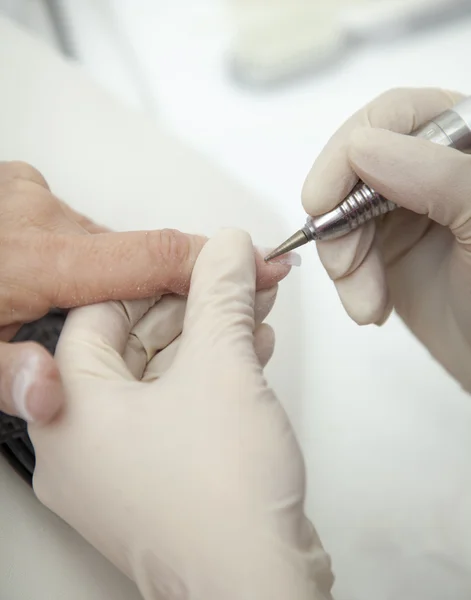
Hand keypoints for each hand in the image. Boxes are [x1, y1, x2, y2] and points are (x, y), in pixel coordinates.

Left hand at [0, 161, 287, 422]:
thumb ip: (0, 374)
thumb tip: (47, 395)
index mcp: (40, 255)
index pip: (154, 255)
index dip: (218, 262)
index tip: (267, 264)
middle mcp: (45, 218)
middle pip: (135, 260)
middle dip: (154, 299)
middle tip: (154, 337)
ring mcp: (35, 201)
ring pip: (107, 251)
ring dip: (113, 287)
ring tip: (77, 318)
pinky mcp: (28, 197)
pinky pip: (83, 237)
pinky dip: (90, 266)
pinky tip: (62, 290)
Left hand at [30, 229, 332, 599]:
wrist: (259, 592)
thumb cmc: (223, 500)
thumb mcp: (223, 366)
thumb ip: (222, 292)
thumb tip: (230, 246)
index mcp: (69, 411)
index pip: (101, 312)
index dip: (159, 275)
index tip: (205, 257)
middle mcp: (80, 445)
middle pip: (134, 344)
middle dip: (196, 306)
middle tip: (236, 279)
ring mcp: (117, 470)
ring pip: (161, 377)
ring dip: (211, 339)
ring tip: (251, 311)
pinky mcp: (156, 484)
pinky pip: (176, 411)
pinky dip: (212, 378)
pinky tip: (250, 353)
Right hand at [302, 87, 470, 389]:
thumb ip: (437, 177)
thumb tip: (362, 147)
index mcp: (466, 144)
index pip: (395, 116)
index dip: (349, 152)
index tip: (322, 200)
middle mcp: (433, 168)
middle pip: (357, 165)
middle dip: (342, 220)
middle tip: (344, 267)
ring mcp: (407, 208)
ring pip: (341, 210)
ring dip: (343, 260)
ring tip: (366, 302)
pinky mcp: (385, 247)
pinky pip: (343, 247)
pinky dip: (347, 278)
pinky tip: (370, 305)